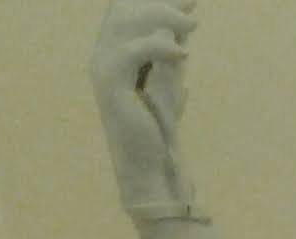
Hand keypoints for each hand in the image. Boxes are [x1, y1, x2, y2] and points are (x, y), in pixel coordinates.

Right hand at [90, 0, 198, 207]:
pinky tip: (183, 53)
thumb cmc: (158, 128)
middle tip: (191, 5)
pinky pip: (134, 50)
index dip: (157, 1)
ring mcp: (102, 68)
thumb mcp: (169, 80)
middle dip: (160, 2)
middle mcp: (102, 55)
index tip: (190, 1)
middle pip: (125, 8)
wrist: (150, 166)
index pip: (129, 11)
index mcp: (113, 52)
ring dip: (163, 16)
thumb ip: (171, 50)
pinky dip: (160, 46)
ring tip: (192, 25)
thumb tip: (185, 19)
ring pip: (127, 21)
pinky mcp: (110, 84)